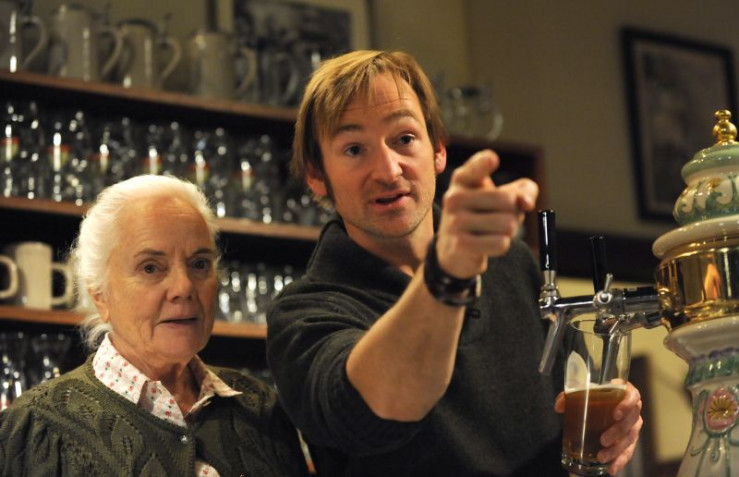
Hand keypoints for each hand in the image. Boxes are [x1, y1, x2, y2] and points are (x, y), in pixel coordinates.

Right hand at [435, 149, 538, 278]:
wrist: (455, 249)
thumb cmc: (484, 215)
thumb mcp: (504, 196)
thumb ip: (524, 190)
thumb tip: (526, 203)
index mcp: (463, 179)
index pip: (478, 165)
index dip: (487, 162)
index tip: (492, 160)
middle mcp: (455, 197)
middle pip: (509, 201)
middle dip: (515, 214)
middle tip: (501, 218)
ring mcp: (455, 221)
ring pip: (508, 224)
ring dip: (509, 232)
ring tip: (494, 232)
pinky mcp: (460, 244)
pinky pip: (501, 243)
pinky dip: (502, 246)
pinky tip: (488, 244)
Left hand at [555, 382, 642, 474]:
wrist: (596, 406)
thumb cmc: (592, 397)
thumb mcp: (581, 394)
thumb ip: (569, 397)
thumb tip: (559, 407)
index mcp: (624, 393)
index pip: (633, 396)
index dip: (626, 405)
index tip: (615, 414)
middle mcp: (632, 410)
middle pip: (631, 421)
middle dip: (617, 432)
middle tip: (603, 440)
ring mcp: (633, 426)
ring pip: (630, 438)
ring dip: (616, 450)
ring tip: (601, 457)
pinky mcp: (630, 441)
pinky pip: (628, 452)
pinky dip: (620, 461)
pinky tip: (611, 469)